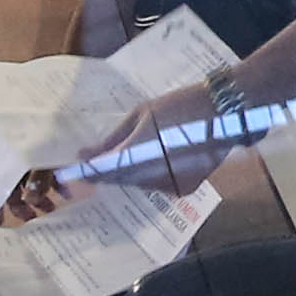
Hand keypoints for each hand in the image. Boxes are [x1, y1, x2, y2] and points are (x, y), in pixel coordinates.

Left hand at [1, 90, 211, 221]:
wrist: (224, 112)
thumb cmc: (180, 106)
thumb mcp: (142, 115)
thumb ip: (113, 139)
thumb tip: (87, 154)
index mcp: (138, 154)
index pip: (102, 171)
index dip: (85, 171)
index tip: (70, 169)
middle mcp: (152, 177)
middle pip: (120, 179)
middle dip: (107, 169)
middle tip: (95, 157)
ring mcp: (169, 186)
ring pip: (138, 183)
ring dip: (129, 172)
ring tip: (134, 151)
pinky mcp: (184, 189)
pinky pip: (158, 185)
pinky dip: (151, 175)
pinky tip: (156, 157)